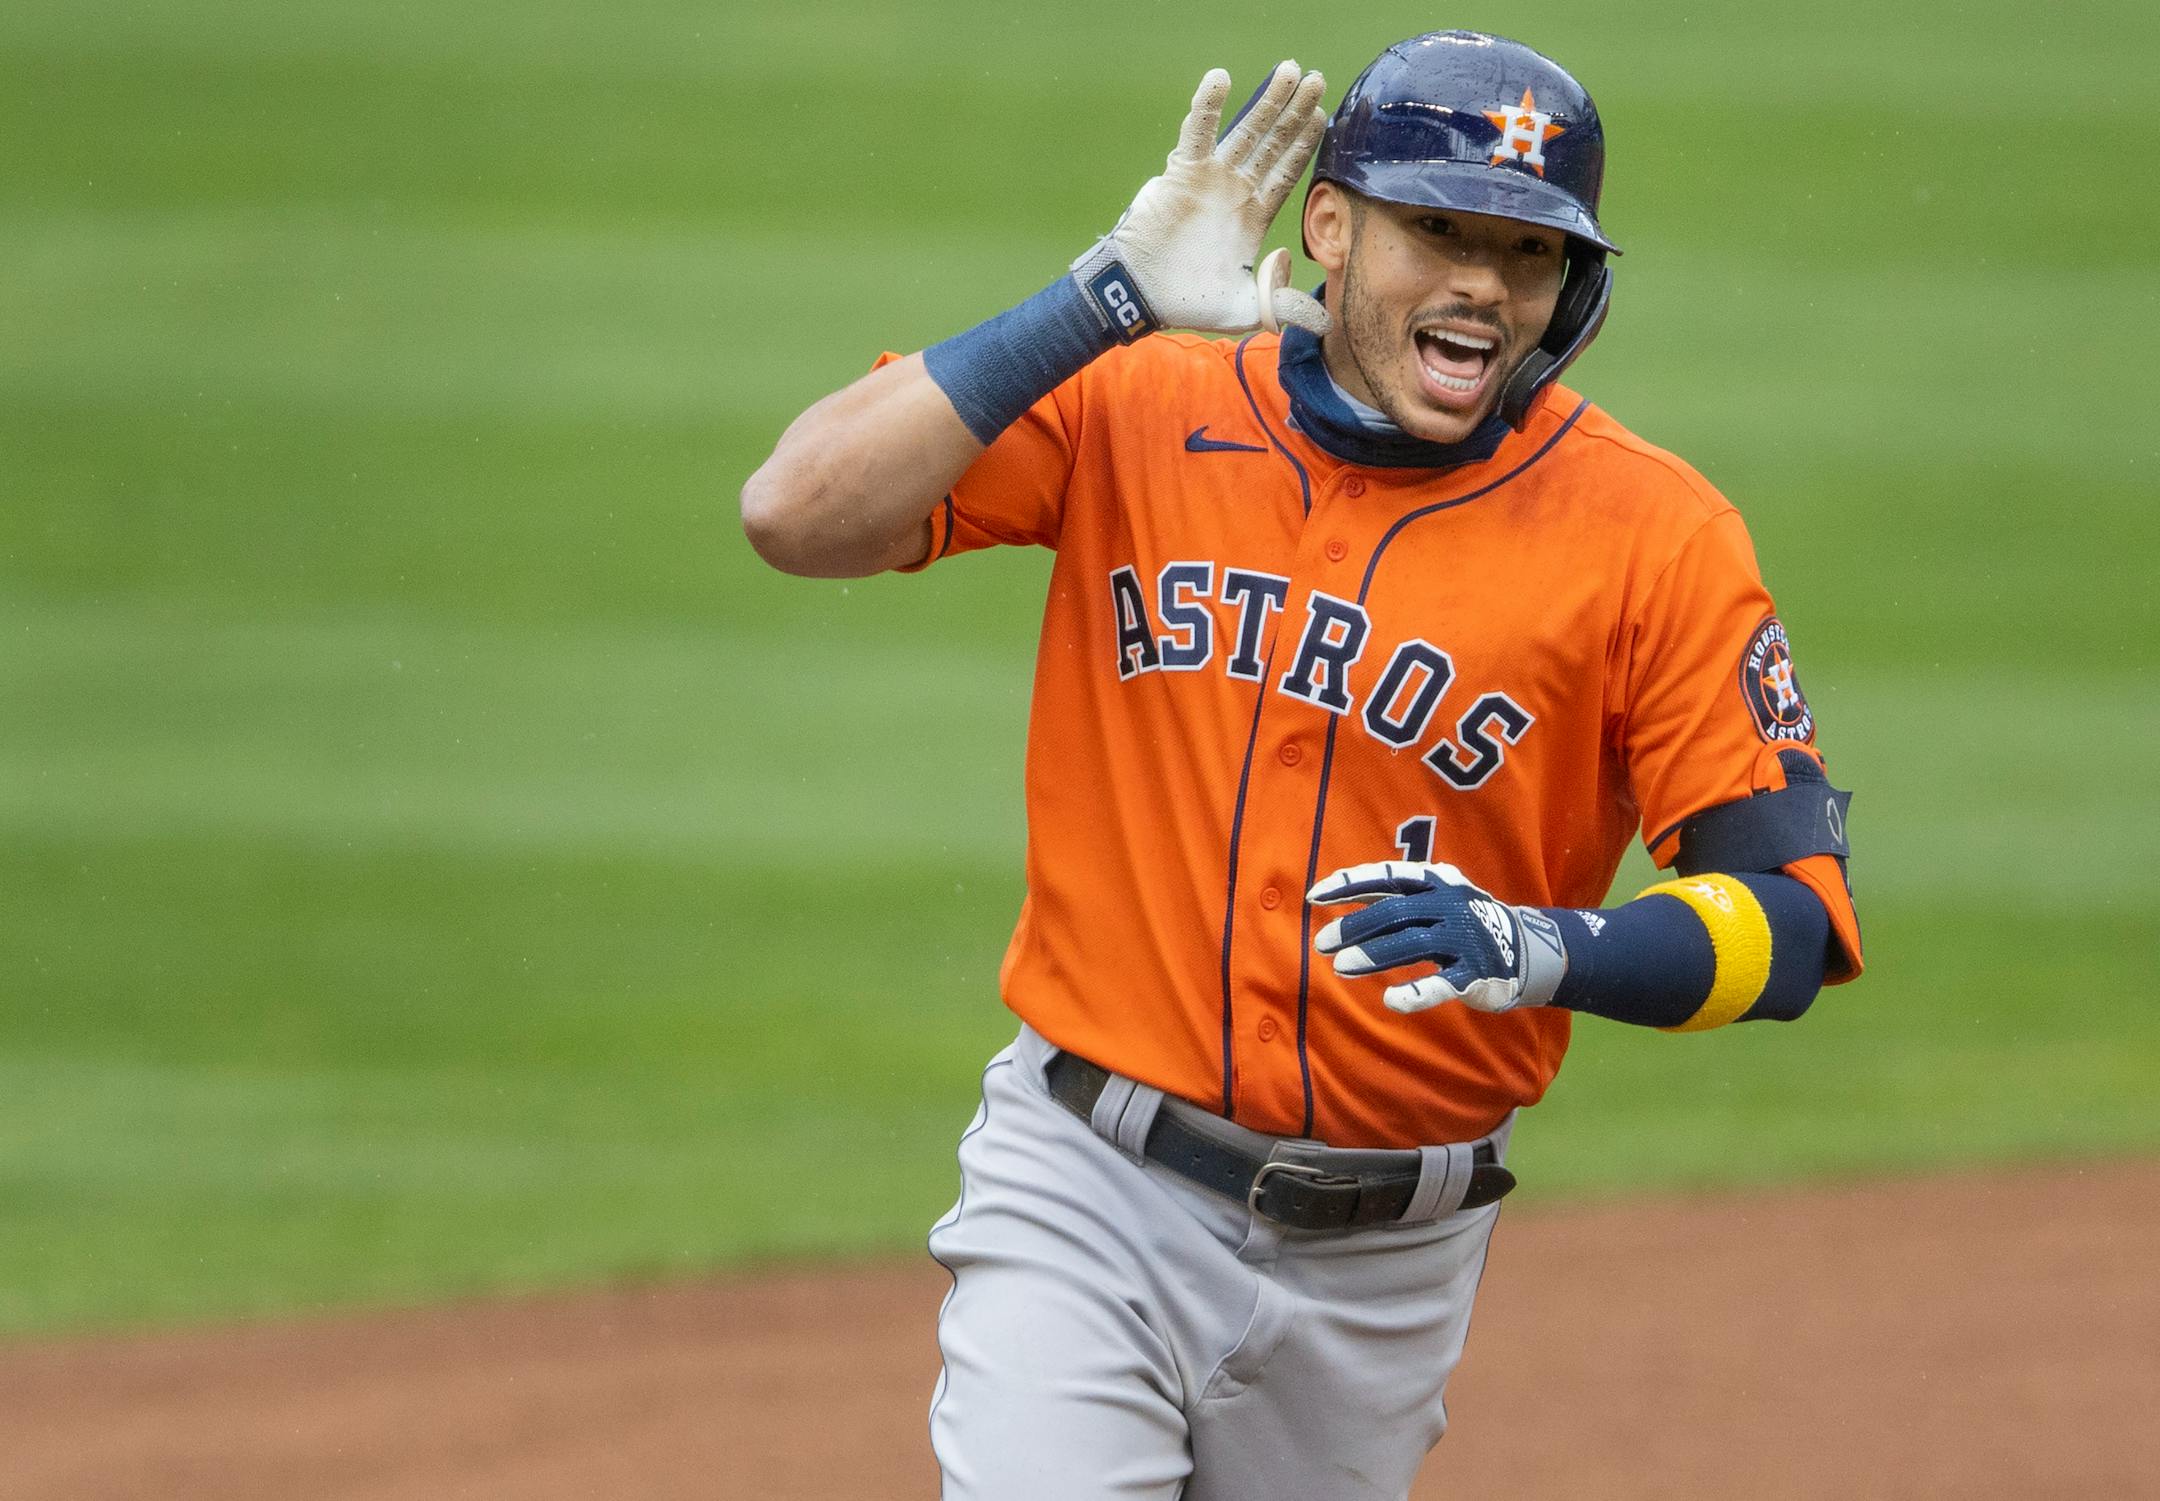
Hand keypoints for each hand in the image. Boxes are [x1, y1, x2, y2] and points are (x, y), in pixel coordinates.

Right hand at [1074, 62, 1329, 336]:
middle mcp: (1235, 190)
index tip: (1324, 116)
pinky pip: (1197, 133)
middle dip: (1295, 112)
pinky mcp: (1182, 173)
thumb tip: (1323, 321)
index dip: (1304, 146)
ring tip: (1290, 71)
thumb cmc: (1189, 303)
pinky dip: (1208, 106)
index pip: (1287, 173)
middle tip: (1317, 79)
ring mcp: (1210, 178)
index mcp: (1254, 216)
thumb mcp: (1246, 309)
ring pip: (1245, 131)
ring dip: (1267, 101)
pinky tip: (1222, 78)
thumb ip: (1283, 306)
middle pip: (1273, 143)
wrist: (1142, 296)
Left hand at [1309, 861, 1569, 1014]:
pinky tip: (1391, 1001)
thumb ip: (1394, 896)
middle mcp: (1449, 905)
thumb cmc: (1464, 920)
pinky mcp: (1476, 974)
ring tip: (1340, 967)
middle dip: (1355, 926)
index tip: (1315, 896)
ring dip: (1374, 955)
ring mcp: (1464, 940)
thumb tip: (1339, 891)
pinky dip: (1417, 993)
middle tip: (1322, 943)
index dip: (1350, 885)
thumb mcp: (1435, 896)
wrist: (1529, 948)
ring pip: (1413, 944)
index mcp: (1435, 883)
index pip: (1386, 878)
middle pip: (1395, 912)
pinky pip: (1444, 984)